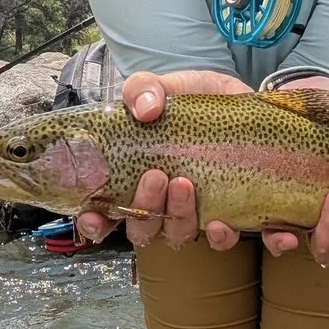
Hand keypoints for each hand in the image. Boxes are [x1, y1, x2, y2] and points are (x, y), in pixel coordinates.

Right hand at [73, 68, 250, 252]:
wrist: (233, 98)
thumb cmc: (188, 100)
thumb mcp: (162, 86)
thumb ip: (143, 90)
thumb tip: (145, 110)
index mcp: (131, 178)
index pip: (103, 214)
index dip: (94, 223)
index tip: (94, 217)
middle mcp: (158, 202)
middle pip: (141, 227)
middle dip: (144, 207)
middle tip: (156, 175)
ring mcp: (191, 210)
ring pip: (177, 233)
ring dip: (178, 215)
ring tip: (185, 183)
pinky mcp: (225, 212)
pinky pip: (220, 241)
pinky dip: (219, 238)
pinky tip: (221, 223)